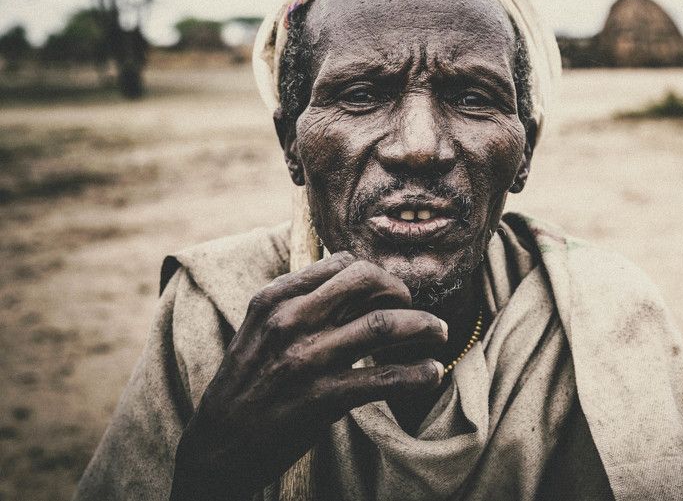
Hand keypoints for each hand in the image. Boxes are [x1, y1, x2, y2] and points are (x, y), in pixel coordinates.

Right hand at [169, 252, 446, 500]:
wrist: (218, 443)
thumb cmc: (247, 382)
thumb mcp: (260, 327)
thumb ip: (301, 302)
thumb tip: (356, 281)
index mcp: (276, 298)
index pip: (342, 264)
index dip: (375, 274)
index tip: (386, 292)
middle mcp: (292, 321)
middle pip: (368, 281)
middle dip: (401, 290)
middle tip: (412, 308)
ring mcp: (308, 358)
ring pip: (385, 324)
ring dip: (424, 325)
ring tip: (439, 332)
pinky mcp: (324, 397)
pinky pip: (386, 378)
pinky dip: (418, 374)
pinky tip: (431, 373)